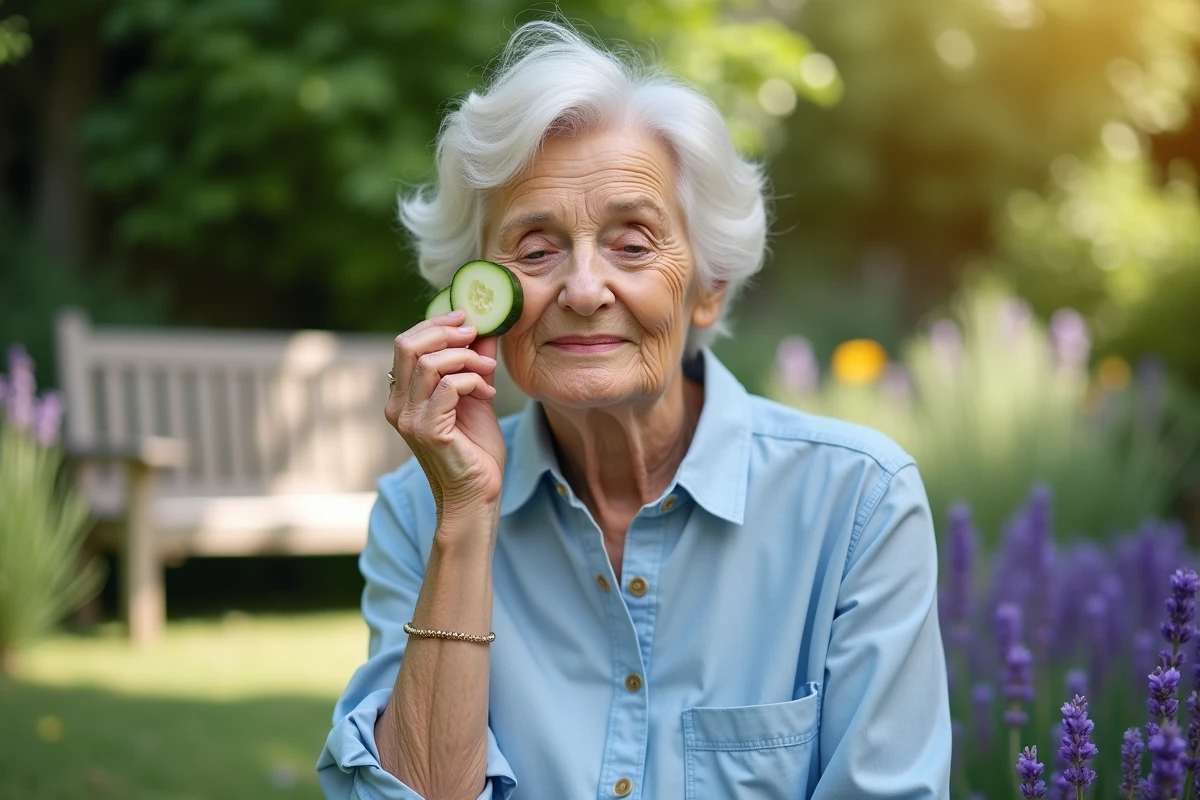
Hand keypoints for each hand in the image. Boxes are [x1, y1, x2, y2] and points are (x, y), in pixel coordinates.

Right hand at [386, 310, 505, 523]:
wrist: (478, 493)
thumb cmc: (475, 448)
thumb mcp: (475, 395)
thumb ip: (473, 361)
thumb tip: (483, 326)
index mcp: (402, 394)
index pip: (406, 344)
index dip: (434, 324)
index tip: (465, 317)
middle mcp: (398, 405)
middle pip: (408, 346)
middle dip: (445, 331)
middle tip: (475, 333)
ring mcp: (409, 419)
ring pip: (429, 363)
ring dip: (465, 357)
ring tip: (488, 369)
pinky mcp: (428, 430)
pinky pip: (449, 387)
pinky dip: (473, 380)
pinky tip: (487, 392)